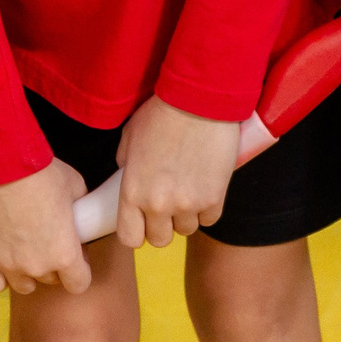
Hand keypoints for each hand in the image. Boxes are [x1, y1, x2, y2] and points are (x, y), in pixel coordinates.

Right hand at [0, 158, 92, 295]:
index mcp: (65, 254)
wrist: (1, 165)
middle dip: (53, 264)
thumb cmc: (40, 174)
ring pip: (24, 285)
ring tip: (24, 248)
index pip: (79, 284)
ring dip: (27, 272)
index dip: (79, 270)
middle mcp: (38, 266)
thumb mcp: (75, 187)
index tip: (75, 255)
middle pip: (51, 280)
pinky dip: (1, 275)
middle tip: (47, 240)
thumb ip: (80, 210)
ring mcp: (9, 265)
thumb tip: (80, 217)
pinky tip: (4, 257)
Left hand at [114, 97, 238, 247]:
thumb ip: (126, 164)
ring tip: (187, 189)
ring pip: (186, 230)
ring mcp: (187, 204)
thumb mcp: (130, 136)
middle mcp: (158, 204)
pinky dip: (207, 208)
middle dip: (162, 225)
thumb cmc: (161, 113)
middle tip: (167, 203)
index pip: (129, 238)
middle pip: (159, 240)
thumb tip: (130, 176)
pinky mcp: (214, 199)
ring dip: (186, 215)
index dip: (136, 231)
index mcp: (132, 191)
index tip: (142, 221)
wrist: (199, 101)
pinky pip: (209, 219)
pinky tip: (205, 187)